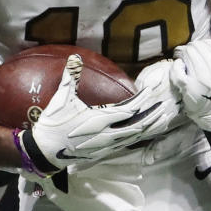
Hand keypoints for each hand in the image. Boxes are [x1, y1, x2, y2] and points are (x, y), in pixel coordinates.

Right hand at [18, 54, 177, 174]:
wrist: (45, 151)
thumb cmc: (53, 123)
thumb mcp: (61, 98)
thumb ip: (70, 77)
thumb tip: (74, 57)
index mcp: (99, 119)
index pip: (128, 110)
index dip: (141, 101)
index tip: (150, 92)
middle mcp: (107, 134)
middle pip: (137, 125)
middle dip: (152, 116)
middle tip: (165, 107)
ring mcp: (106, 145)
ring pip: (134, 137)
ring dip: (149, 128)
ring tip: (161, 120)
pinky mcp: (103, 152)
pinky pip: (126, 145)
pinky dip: (138, 138)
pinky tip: (144, 134)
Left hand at [170, 31, 210, 131]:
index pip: (209, 44)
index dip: (202, 45)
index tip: (199, 51)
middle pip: (196, 47)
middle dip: (191, 48)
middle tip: (188, 54)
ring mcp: (201, 80)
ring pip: (187, 54)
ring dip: (182, 54)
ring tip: (182, 58)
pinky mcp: (188, 87)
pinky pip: (177, 68)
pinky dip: (176, 65)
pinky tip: (179, 67)